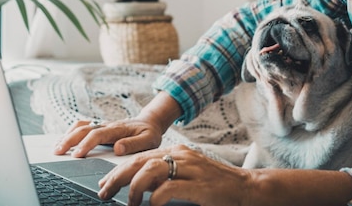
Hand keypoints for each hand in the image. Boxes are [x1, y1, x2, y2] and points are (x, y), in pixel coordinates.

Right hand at [53, 91, 182, 157]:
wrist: (150, 122)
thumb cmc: (150, 133)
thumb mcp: (149, 140)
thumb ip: (134, 144)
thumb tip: (117, 148)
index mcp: (118, 129)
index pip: (98, 134)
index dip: (86, 144)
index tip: (77, 154)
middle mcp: (107, 125)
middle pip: (84, 129)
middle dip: (69, 140)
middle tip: (58, 151)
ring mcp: (102, 124)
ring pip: (81, 126)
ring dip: (67, 135)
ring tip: (56, 147)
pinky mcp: (100, 126)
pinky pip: (82, 126)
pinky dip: (71, 131)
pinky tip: (64, 140)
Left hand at [97, 145, 251, 205]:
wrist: (247, 189)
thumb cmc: (215, 186)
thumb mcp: (187, 176)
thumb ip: (165, 177)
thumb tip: (140, 187)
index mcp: (176, 151)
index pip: (140, 157)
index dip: (119, 170)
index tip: (105, 183)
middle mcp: (181, 155)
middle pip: (140, 161)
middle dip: (118, 177)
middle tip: (104, 191)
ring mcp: (191, 168)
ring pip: (151, 170)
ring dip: (134, 187)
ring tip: (128, 202)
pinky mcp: (199, 185)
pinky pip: (169, 188)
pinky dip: (155, 198)